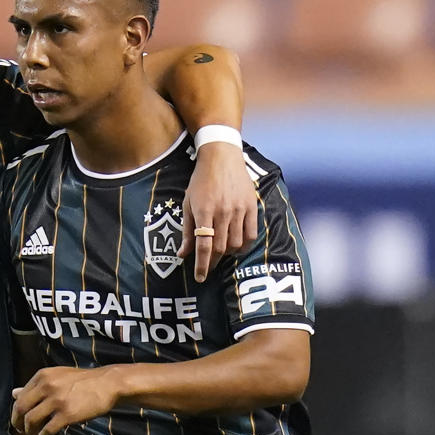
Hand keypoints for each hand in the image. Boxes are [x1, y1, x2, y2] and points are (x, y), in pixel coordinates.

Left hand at [11, 366, 120, 434]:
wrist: (107, 384)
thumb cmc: (82, 381)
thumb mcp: (57, 377)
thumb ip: (36, 386)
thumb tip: (14, 393)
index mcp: (42, 376)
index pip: (20, 395)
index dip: (17, 410)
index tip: (19, 417)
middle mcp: (47, 387)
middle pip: (20, 408)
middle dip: (17, 421)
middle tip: (20, 429)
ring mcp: (57, 401)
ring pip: (31, 420)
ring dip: (29, 430)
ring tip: (34, 433)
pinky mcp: (67, 415)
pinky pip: (47, 430)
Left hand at [180, 142, 258, 280]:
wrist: (222, 156)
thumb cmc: (201, 181)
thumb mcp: (188, 203)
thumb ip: (187, 230)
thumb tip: (183, 254)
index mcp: (204, 211)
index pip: (204, 246)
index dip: (202, 265)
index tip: (200, 278)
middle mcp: (223, 212)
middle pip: (220, 248)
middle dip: (213, 261)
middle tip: (209, 266)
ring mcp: (239, 209)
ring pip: (236, 244)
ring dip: (228, 254)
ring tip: (222, 253)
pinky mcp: (251, 206)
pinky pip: (251, 234)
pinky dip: (244, 245)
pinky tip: (237, 247)